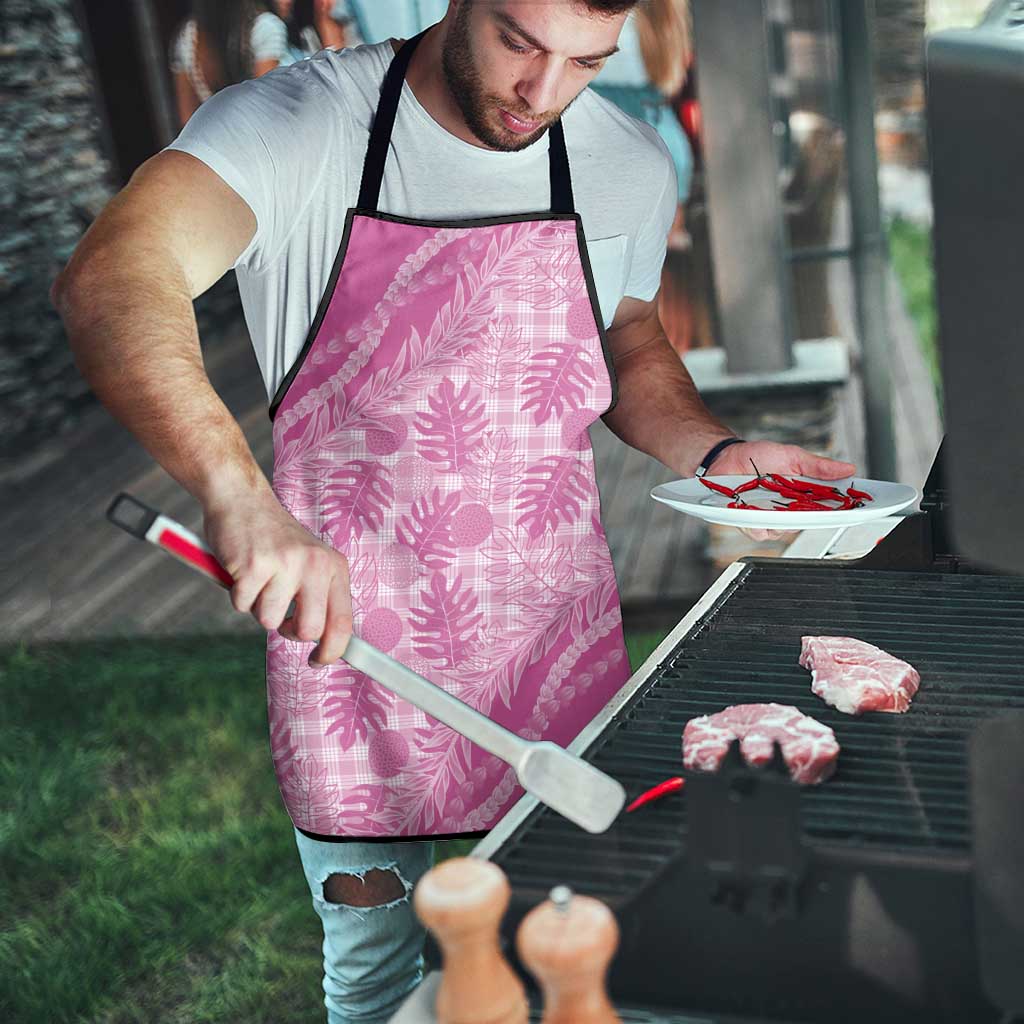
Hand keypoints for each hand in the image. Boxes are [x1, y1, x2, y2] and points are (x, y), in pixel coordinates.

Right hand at [202, 489, 352, 666]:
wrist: (242, 499)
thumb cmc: (274, 539)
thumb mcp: (310, 561)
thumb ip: (319, 596)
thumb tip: (326, 643)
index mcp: (334, 567)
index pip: (343, 622)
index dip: (332, 651)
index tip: (319, 661)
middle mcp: (315, 565)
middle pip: (308, 630)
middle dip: (289, 631)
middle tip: (279, 613)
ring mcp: (285, 564)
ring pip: (269, 621)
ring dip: (258, 607)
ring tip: (259, 578)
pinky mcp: (254, 565)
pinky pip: (242, 605)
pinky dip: (237, 594)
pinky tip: (242, 570)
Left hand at [709, 440, 856, 541]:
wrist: (726, 457)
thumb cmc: (758, 457)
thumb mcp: (792, 456)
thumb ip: (818, 466)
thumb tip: (848, 468)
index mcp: (803, 495)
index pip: (828, 507)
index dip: (844, 510)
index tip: (857, 508)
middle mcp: (789, 510)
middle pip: (809, 523)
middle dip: (813, 517)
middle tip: (814, 506)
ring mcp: (770, 518)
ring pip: (784, 531)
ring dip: (782, 519)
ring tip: (776, 504)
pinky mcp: (750, 523)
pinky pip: (759, 531)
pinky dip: (758, 523)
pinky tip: (755, 512)